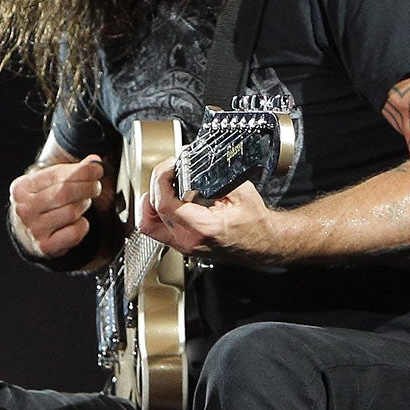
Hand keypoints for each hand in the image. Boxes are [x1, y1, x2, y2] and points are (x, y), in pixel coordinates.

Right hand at [9, 154, 108, 260]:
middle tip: (96, 186)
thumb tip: (94, 161)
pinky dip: (82, 225)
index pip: (56, 174)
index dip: (81, 171)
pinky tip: (78, 221)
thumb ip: (72, 171)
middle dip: (87, 187)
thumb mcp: (48, 183)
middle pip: (64, 192)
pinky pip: (74, 232)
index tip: (98, 169)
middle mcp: (25, 209)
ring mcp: (34, 229)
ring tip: (83, 202)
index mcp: (22, 188)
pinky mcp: (45, 245)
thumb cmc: (41, 203)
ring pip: (71, 212)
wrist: (25, 233)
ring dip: (84, 205)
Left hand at [137, 155, 283, 261]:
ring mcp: (183, 245)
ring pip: (148, 224)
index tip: (170, 167)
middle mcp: (189, 240)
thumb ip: (215, 177)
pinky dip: (156, 212)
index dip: (161, 179)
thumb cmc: (254, 222)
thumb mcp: (239, 191)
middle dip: (156, 184)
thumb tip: (194, 163)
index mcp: (203, 228)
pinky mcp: (181, 245)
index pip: (164, 204)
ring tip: (165, 186)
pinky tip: (168, 199)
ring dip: (151, 201)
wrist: (262, 243)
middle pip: (151, 212)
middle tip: (169, 172)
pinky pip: (156, 229)